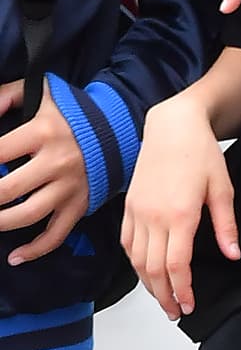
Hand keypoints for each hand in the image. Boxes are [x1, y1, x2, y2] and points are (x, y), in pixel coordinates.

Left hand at [0, 79, 91, 264]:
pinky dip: (35, 249)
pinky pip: (56, 234)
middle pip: (6, 190)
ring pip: (28, 215)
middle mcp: (56, 161)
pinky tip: (16, 257)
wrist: (120, 125)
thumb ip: (7, 96)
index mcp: (43, 131)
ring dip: (0, 222)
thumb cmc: (74, 110)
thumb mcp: (42, 92)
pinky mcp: (80, 203)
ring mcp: (69, 186)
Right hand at [122, 94, 238, 319]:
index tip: (189, 306)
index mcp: (180, 215)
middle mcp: (154, 217)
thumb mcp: (222, 188)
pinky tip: (145, 272)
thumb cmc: (201, 153)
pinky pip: (126, 242)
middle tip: (175, 312)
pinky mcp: (129, 206)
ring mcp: (138, 212)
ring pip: (137, 260)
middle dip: (164, 296)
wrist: (172, 126)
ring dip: (148, 284)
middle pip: (154, 269)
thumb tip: (233, 255)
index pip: (176, 265)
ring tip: (162, 298)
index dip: (181, 290)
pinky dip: (134, 263)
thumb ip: (226, 225)